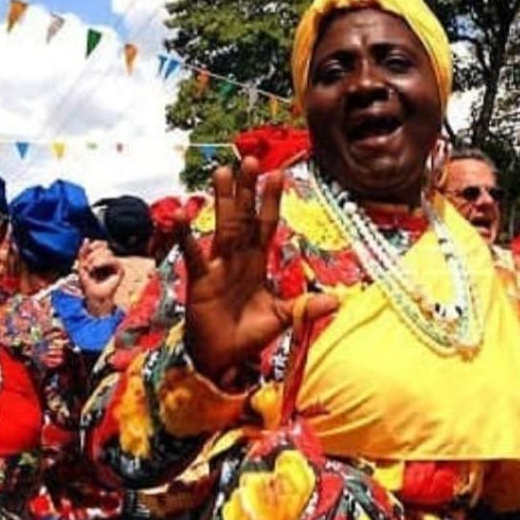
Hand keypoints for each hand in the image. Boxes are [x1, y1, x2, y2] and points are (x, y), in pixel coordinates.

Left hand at [78, 239, 123, 315]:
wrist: (94, 296)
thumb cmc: (88, 283)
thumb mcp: (81, 265)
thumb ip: (83, 252)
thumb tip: (86, 239)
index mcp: (101, 257)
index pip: (100, 243)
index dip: (92, 246)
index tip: (84, 256)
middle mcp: (109, 259)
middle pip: (103, 246)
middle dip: (92, 255)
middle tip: (86, 266)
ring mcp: (115, 264)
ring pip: (107, 252)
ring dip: (95, 260)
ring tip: (90, 269)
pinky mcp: (120, 270)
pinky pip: (113, 260)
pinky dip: (102, 262)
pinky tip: (96, 268)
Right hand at [177, 158, 337, 379]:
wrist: (224, 360)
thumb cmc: (250, 335)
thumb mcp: (282, 318)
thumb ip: (305, 307)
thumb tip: (337, 301)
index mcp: (257, 263)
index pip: (267, 225)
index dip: (272, 201)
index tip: (277, 173)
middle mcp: (238, 258)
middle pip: (245, 217)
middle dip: (247, 190)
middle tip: (249, 159)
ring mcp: (218, 266)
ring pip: (223, 227)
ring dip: (224, 200)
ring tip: (222, 171)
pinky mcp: (200, 281)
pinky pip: (194, 255)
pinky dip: (187, 237)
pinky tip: (182, 215)